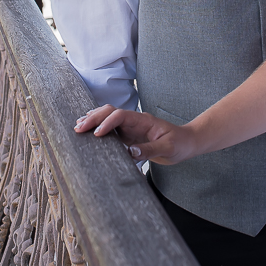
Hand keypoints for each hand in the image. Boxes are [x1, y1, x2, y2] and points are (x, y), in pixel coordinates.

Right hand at [74, 105, 197, 163]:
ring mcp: (131, 128)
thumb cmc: (180, 143)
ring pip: (108, 119)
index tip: (97, 134)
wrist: (187, 143)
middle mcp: (135, 122)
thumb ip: (150, 150)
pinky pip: (112, 131)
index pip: (121, 116)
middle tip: (79, 127)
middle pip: (110, 113)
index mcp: (143, 120)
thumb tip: (130, 152)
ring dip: (94, 121)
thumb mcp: (168, 148)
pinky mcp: (129, 136)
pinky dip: (99, 129)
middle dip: (94, 118)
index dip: (107, 123)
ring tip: (78, 127)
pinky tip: (89, 134)